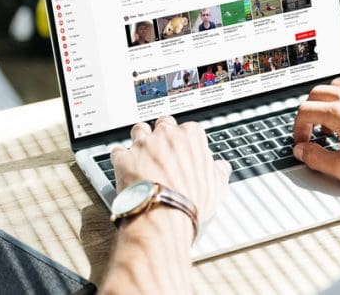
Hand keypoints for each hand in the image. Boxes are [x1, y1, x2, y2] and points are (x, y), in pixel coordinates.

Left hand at [110, 116, 229, 222]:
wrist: (165, 216)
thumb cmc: (192, 202)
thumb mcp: (217, 186)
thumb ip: (219, 171)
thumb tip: (220, 168)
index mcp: (191, 136)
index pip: (189, 129)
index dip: (186, 141)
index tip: (185, 151)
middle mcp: (166, 135)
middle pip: (163, 124)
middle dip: (162, 135)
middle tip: (164, 151)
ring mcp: (143, 144)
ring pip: (139, 130)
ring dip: (140, 140)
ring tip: (143, 155)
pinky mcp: (123, 157)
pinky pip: (118, 151)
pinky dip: (121, 158)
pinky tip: (126, 168)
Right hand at [293, 78, 339, 185]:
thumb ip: (317, 159)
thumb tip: (302, 151)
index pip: (305, 110)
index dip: (298, 128)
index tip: (302, 141)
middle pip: (317, 93)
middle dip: (309, 113)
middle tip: (312, 132)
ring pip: (336, 86)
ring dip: (326, 103)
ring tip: (331, 126)